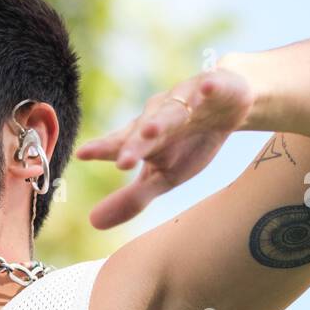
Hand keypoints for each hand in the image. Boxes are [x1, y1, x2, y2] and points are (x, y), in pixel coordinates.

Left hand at [74, 67, 253, 227]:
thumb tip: (93, 223)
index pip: (121, 143)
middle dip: (134, 144)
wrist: (227, 109)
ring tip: (151, 130)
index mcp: (144, 137)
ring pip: (173, 110)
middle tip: (123, 161)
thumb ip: (131, 198)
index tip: (82, 154)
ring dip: (162, 120)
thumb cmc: (188, 145)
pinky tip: (206, 88)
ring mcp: (187, 100)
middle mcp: (160, 115)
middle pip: (144, 130)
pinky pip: (212, 86)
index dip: (103, 149)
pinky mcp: (214, 87)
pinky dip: (210, 87)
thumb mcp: (163, 177)